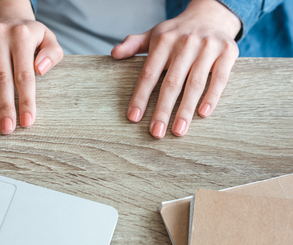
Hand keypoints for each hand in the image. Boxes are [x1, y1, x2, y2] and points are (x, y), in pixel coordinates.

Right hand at [0, 0, 62, 133]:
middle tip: (7, 128)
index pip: (24, 75)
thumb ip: (52, 54)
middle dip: (5, 107)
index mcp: (21, 36)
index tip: (26, 122)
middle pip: (2, 79)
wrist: (5, 15)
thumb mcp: (48, 38)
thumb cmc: (28, 35)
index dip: (25, 101)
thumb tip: (41, 70)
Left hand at [111, 0, 240, 137]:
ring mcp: (208, 47)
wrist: (211, 14)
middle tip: (156, 132)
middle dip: (162, 110)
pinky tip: (203, 114)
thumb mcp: (154, 34)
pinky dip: (211, 97)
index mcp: (164, 41)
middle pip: (171, 83)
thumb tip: (114, 54)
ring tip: (178, 131)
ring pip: (195, 84)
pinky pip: (219, 78)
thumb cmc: (178, 32)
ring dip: (185, 110)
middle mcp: (185, 43)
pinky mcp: (228, 52)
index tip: (134, 117)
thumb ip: (134, 44)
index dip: (140, 97)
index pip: (149, 74)